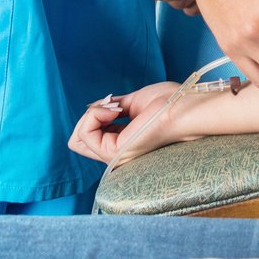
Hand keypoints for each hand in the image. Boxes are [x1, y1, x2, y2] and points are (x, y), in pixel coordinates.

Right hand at [69, 83, 183, 164]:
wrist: (180, 107)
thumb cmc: (166, 103)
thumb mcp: (133, 102)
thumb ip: (113, 107)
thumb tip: (93, 107)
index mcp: (121, 143)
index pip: (88, 137)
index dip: (94, 115)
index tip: (114, 103)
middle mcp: (116, 154)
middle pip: (77, 141)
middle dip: (88, 117)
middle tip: (111, 106)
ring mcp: (114, 156)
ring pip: (77, 139)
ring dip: (91, 115)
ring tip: (114, 107)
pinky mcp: (113, 153)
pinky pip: (84, 134)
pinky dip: (93, 116)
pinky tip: (114, 110)